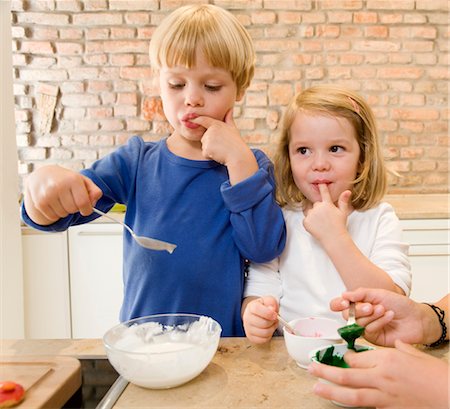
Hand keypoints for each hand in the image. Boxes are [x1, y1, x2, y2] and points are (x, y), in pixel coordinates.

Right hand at [24, 165, 102, 224]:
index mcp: (73, 179)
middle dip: (75, 208)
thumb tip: (94, 201)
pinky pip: (52, 217)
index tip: (86, 209)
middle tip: (70, 199)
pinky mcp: (39, 202)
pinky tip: (54, 204)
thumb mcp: (83, 181)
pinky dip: (55, 214)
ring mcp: (47, 194)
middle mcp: (59, 185)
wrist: (43, 175)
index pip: (83, 202)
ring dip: (65, 211)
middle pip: (73, 209)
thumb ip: (94, 191)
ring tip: (61, 200)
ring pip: (63, 214)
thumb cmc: (66, 180)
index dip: (87, 209)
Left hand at [191, 109, 257, 183]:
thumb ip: (229, 119)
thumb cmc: (236, 142)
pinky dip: (210, 156)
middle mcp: (210, 131)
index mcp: (216, 124)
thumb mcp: (233, 129)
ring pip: (204, 146)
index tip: (186, 119)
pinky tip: (219, 155)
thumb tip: (230, 109)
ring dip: (211, 150)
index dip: (195, 119)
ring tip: (221, 149)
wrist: (238, 155)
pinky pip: (205, 153)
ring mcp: (208, 139)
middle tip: (222, 145)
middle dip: (211, 142)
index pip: (203, 120)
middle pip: (204, 137)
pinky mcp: (206, 149)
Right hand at [242, 296, 278, 343]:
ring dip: (272, 329)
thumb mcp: (268, 300)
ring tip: (272, 324)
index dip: (268, 313)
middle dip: (272, 322)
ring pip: (264, 333)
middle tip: (275, 319)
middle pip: (263, 323)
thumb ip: (271, 302)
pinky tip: (268, 330)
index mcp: (251, 307)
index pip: (257, 309)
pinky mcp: (250, 337)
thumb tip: (272, 309)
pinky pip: (263, 340)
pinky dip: (269, 336)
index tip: (275, 315)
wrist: (256, 314)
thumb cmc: (263, 308)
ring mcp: (248, 328)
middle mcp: (247, 318)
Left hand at [303, 184, 351, 244]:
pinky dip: (309, 222)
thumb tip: (347, 191)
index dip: (322, 187)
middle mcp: (318, 208)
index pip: (323, 192)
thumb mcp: (343, 212)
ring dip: (312, 214)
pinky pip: (305, 219)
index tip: (320, 182)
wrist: (334, 239)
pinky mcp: (306, 222)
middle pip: (316, 204)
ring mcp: (311, 215)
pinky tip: (316, 226)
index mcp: (327, 204)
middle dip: (319, 208)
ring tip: (320, 222)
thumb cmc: (339, 225)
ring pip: (309, 211)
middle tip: (325, 217)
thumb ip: (343, 201)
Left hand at [308, 340, 448, 408]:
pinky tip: (343, 402)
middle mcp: (382, 378)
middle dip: (326, 371)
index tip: (341, 356)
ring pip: (352, 395)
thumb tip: (394, 346)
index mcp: (387, 359)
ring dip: (331, 391)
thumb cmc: (437, 375)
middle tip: (311, 368)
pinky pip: (368, 406)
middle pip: (347, 375)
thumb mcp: (415, 354)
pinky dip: (354, 404)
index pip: (356, 358)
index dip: (345, 357)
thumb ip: (399, 349)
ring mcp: (385, 397)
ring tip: (316, 387)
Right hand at [329, 287, 427, 345]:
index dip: (338, 304)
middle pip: (346, 315)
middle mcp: (359, 316)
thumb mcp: (379, 294)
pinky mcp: (373, 338)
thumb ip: (360, 293)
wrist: (417, 318)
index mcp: (358, 304)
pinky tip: (388, 316)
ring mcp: (365, 328)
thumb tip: (344, 295)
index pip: (339, 305)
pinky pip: (368, 330)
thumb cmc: (400, 305)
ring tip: (383, 309)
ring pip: (357, 323)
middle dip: (357, 310)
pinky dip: (378, 322)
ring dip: (371, 315)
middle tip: (370, 306)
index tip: (345, 302)